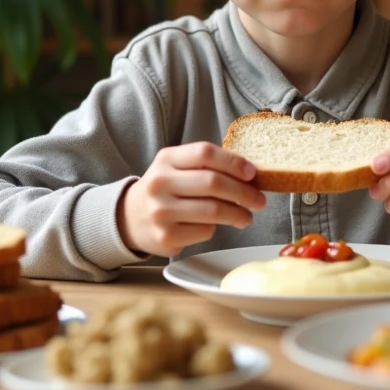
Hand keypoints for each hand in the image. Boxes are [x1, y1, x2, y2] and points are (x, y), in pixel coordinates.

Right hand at [118, 142, 265, 257]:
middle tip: (260, 200)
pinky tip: (213, 226)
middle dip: (244, 192)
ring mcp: (161, 211)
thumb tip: (250, 174)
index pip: (205, 153)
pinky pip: (205, 231)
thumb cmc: (165, 189)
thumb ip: (206, 165)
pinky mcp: (166, 236)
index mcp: (166, 159)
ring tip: (247, 217)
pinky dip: (215, 229)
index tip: (252, 173)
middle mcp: (160, 183)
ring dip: (238, 214)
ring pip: (213, 211)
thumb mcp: (176, 167)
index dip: (233, 162)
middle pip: (213, 183)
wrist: (129, 217)